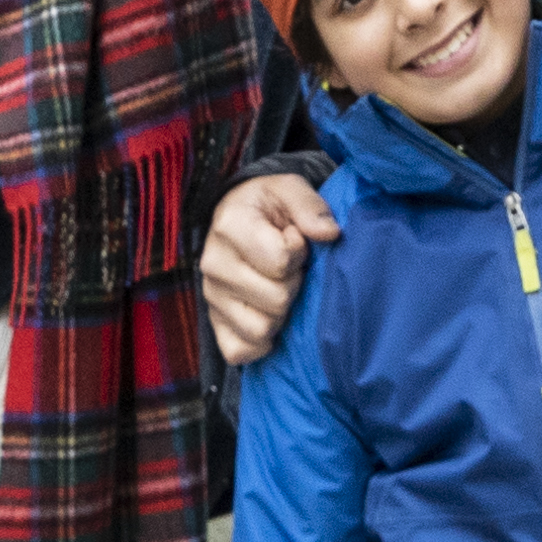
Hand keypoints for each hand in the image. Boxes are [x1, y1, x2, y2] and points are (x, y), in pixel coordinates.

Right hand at [197, 172, 338, 365]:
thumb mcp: (290, 189)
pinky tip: (269, 315)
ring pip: (261, 329)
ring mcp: (211, 297)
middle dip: (294, 283)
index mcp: (230, 226)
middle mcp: (213, 264)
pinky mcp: (214, 323)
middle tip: (291, 267)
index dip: (299, 251)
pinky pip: (239, 351)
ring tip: (278, 288)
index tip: (295, 238)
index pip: (281, 260)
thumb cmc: (269, 205)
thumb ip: (310, 207)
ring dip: (280, 313)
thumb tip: (329, 233)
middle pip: (276, 298)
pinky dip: (260, 342)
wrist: (239, 217)